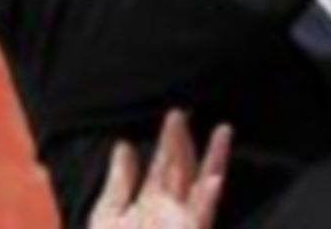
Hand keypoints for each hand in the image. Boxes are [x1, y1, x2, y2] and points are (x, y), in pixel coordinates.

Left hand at [89, 111, 232, 228]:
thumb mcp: (106, 219)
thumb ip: (119, 182)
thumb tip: (123, 144)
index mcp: (150, 203)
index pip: (163, 165)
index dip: (168, 140)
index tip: (175, 114)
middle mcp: (169, 211)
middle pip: (181, 169)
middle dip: (184, 142)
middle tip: (183, 112)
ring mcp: (181, 225)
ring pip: (200, 186)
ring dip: (213, 160)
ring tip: (223, 130)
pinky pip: (201, 216)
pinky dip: (207, 200)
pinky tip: (213, 181)